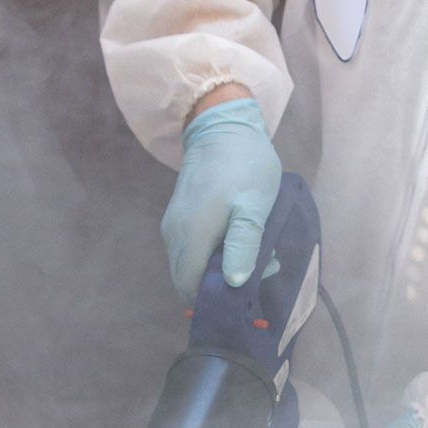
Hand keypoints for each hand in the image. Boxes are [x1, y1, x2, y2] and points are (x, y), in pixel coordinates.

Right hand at [162, 96, 282, 300]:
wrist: (223, 128)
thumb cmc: (244, 168)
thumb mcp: (254, 208)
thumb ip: (243, 247)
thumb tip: (232, 284)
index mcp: (191, 237)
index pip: (190, 288)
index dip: (214, 300)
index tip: (245, 296)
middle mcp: (173, 236)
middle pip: (187, 280)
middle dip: (219, 286)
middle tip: (256, 271)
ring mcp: (172, 226)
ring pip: (189, 266)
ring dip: (217, 269)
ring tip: (252, 254)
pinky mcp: (176, 217)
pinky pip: (189, 250)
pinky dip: (210, 255)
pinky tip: (236, 240)